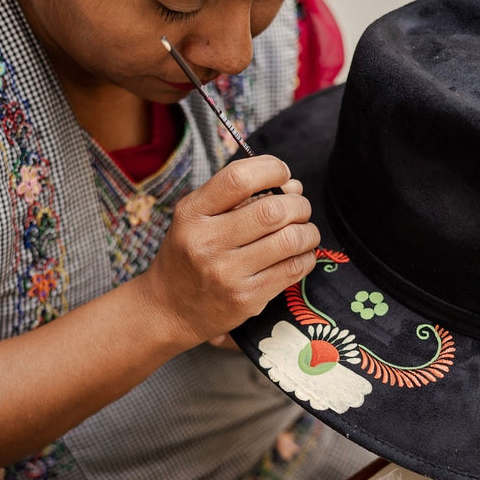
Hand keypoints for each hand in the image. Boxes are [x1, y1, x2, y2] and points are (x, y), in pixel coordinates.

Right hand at [141, 155, 319, 349]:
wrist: (170, 310)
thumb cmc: (190, 255)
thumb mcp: (198, 218)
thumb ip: (240, 197)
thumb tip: (294, 185)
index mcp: (191, 213)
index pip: (238, 179)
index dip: (271, 169)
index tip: (282, 173)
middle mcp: (206, 243)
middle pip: (272, 210)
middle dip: (299, 204)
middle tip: (300, 208)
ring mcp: (226, 274)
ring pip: (289, 240)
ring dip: (308, 231)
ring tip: (304, 232)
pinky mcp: (246, 298)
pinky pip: (293, 269)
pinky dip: (307, 256)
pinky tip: (300, 254)